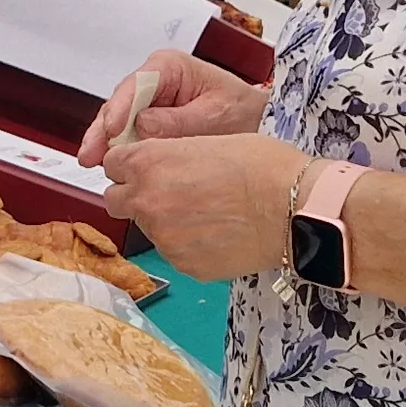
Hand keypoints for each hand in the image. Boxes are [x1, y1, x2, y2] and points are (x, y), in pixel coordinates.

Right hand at [77, 49, 269, 164]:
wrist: (256, 123)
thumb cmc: (241, 111)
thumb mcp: (214, 115)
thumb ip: (180, 121)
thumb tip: (144, 126)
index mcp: (169, 67)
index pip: (136, 84)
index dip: (120, 107)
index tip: (113, 129)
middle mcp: (154, 80)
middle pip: (119, 102)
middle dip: (104, 128)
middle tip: (91, 152)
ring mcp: (148, 101)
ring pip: (117, 118)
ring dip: (104, 140)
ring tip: (91, 160)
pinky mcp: (148, 121)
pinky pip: (127, 132)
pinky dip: (117, 148)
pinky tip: (105, 162)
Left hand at [100, 132, 305, 280]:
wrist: (294, 209)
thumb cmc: (262, 165)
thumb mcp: (206, 141)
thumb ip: (169, 156)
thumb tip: (157, 168)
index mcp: (149, 162)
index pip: (112, 164)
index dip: (129, 165)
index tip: (144, 168)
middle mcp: (147, 200)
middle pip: (115, 200)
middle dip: (134, 196)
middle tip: (168, 193)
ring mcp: (163, 237)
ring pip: (147, 229)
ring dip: (165, 221)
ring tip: (206, 214)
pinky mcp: (183, 265)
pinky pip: (175, 252)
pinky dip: (189, 245)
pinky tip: (218, 234)